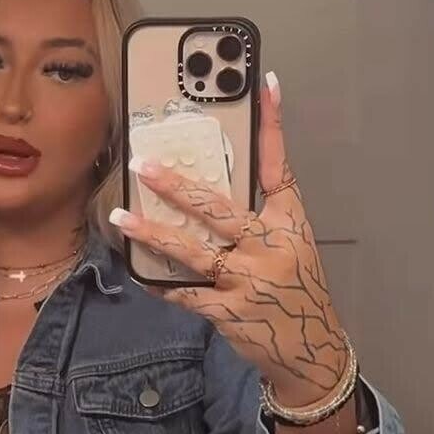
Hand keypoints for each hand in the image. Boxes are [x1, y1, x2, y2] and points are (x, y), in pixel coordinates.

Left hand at [115, 72, 347, 407]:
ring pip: (192, 251)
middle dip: (177, 186)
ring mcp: (250, 281)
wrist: (312, 351)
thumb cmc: (296, 293)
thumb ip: (259, 222)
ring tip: (121, 219)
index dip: (272, 124)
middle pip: (218, 208)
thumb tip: (205, 193)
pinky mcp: (230, 312)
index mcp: (290, 223)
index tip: (265, 82)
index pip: (280, 166)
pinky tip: (137, 272)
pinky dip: (160, 283)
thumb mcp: (292, 249)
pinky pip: (185, 293)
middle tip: (143, 164)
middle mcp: (271, 247)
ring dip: (152, 234)